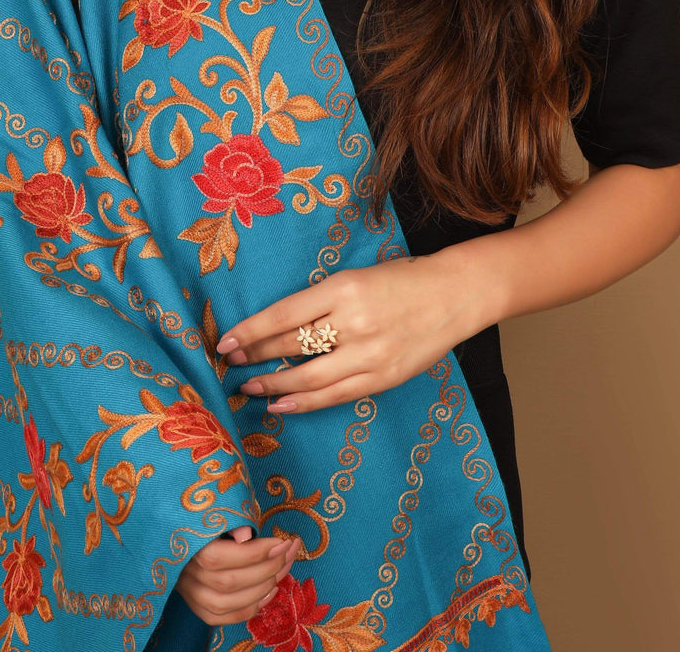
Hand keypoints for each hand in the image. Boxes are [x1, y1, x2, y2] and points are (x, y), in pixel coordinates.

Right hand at [176, 525, 301, 624]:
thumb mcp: (217, 513)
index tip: (282, 540)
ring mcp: (191, 595)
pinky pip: (223, 617)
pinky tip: (270, 591)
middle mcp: (187, 575)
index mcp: (188, 547)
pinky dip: (250, 608)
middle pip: (229, 582)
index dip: (255, 552)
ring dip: (262, 588)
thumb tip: (246, 535)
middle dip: (267, 568)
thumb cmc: (207, 520)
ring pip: (227, 604)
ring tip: (283, 568)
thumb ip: (230, 522)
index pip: (220, 557)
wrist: (182, 535)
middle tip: (289, 551)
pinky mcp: (197, 607)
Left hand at [216, 253, 474, 413]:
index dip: (250, 330)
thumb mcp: (355, 276)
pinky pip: (334, 395)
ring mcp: (368, 354)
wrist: (454, 295)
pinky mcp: (382, 378)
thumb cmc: (401, 279)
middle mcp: (353, 322)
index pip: (283, 314)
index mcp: (343, 288)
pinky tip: (281, 403)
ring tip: (249, 386)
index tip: (225, 341)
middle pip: (291, 345)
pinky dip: (304, 402)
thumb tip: (276, 325)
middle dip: (255, 355)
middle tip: (231, 363)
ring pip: (308, 376)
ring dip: (273, 383)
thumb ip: (321, 300)